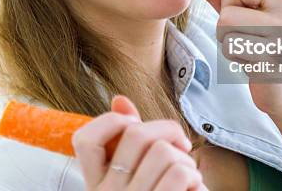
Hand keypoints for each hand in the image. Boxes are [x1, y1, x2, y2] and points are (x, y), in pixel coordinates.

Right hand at [72, 95, 206, 190]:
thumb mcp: (133, 179)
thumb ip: (125, 142)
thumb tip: (119, 99)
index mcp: (96, 186)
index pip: (85, 140)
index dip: (112, 121)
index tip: (135, 126)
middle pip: (137, 135)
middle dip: (168, 130)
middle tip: (180, 145)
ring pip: (164, 151)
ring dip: (186, 158)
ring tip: (187, 175)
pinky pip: (182, 172)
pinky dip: (195, 176)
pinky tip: (193, 189)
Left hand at [185, 0, 281, 120]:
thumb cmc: (259, 40)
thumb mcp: (238, 8)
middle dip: (228, 5)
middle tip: (245, 25)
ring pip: (228, 16)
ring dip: (227, 32)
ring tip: (247, 43)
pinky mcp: (276, 57)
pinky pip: (231, 43)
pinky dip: (232, 52)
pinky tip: (250, 59)